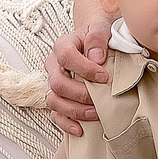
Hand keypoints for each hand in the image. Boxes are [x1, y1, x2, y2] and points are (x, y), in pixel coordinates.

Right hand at [46, 0, 111, 137]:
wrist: (95, 42)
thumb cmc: (99, 36)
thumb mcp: (101, 28)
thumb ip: (98, 38)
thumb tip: (96, 58)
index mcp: (63, 45)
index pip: (66, 57)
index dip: (84, 69)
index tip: (104, 77)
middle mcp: (54, 64)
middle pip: (57, 83)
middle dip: (79, 94)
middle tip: (100, 100)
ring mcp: (54, 82)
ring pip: (53, 100)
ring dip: (74, 110)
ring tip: (95, 114)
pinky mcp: (58, 96)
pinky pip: (55, 113)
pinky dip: (66, 124)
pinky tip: (80, 130)